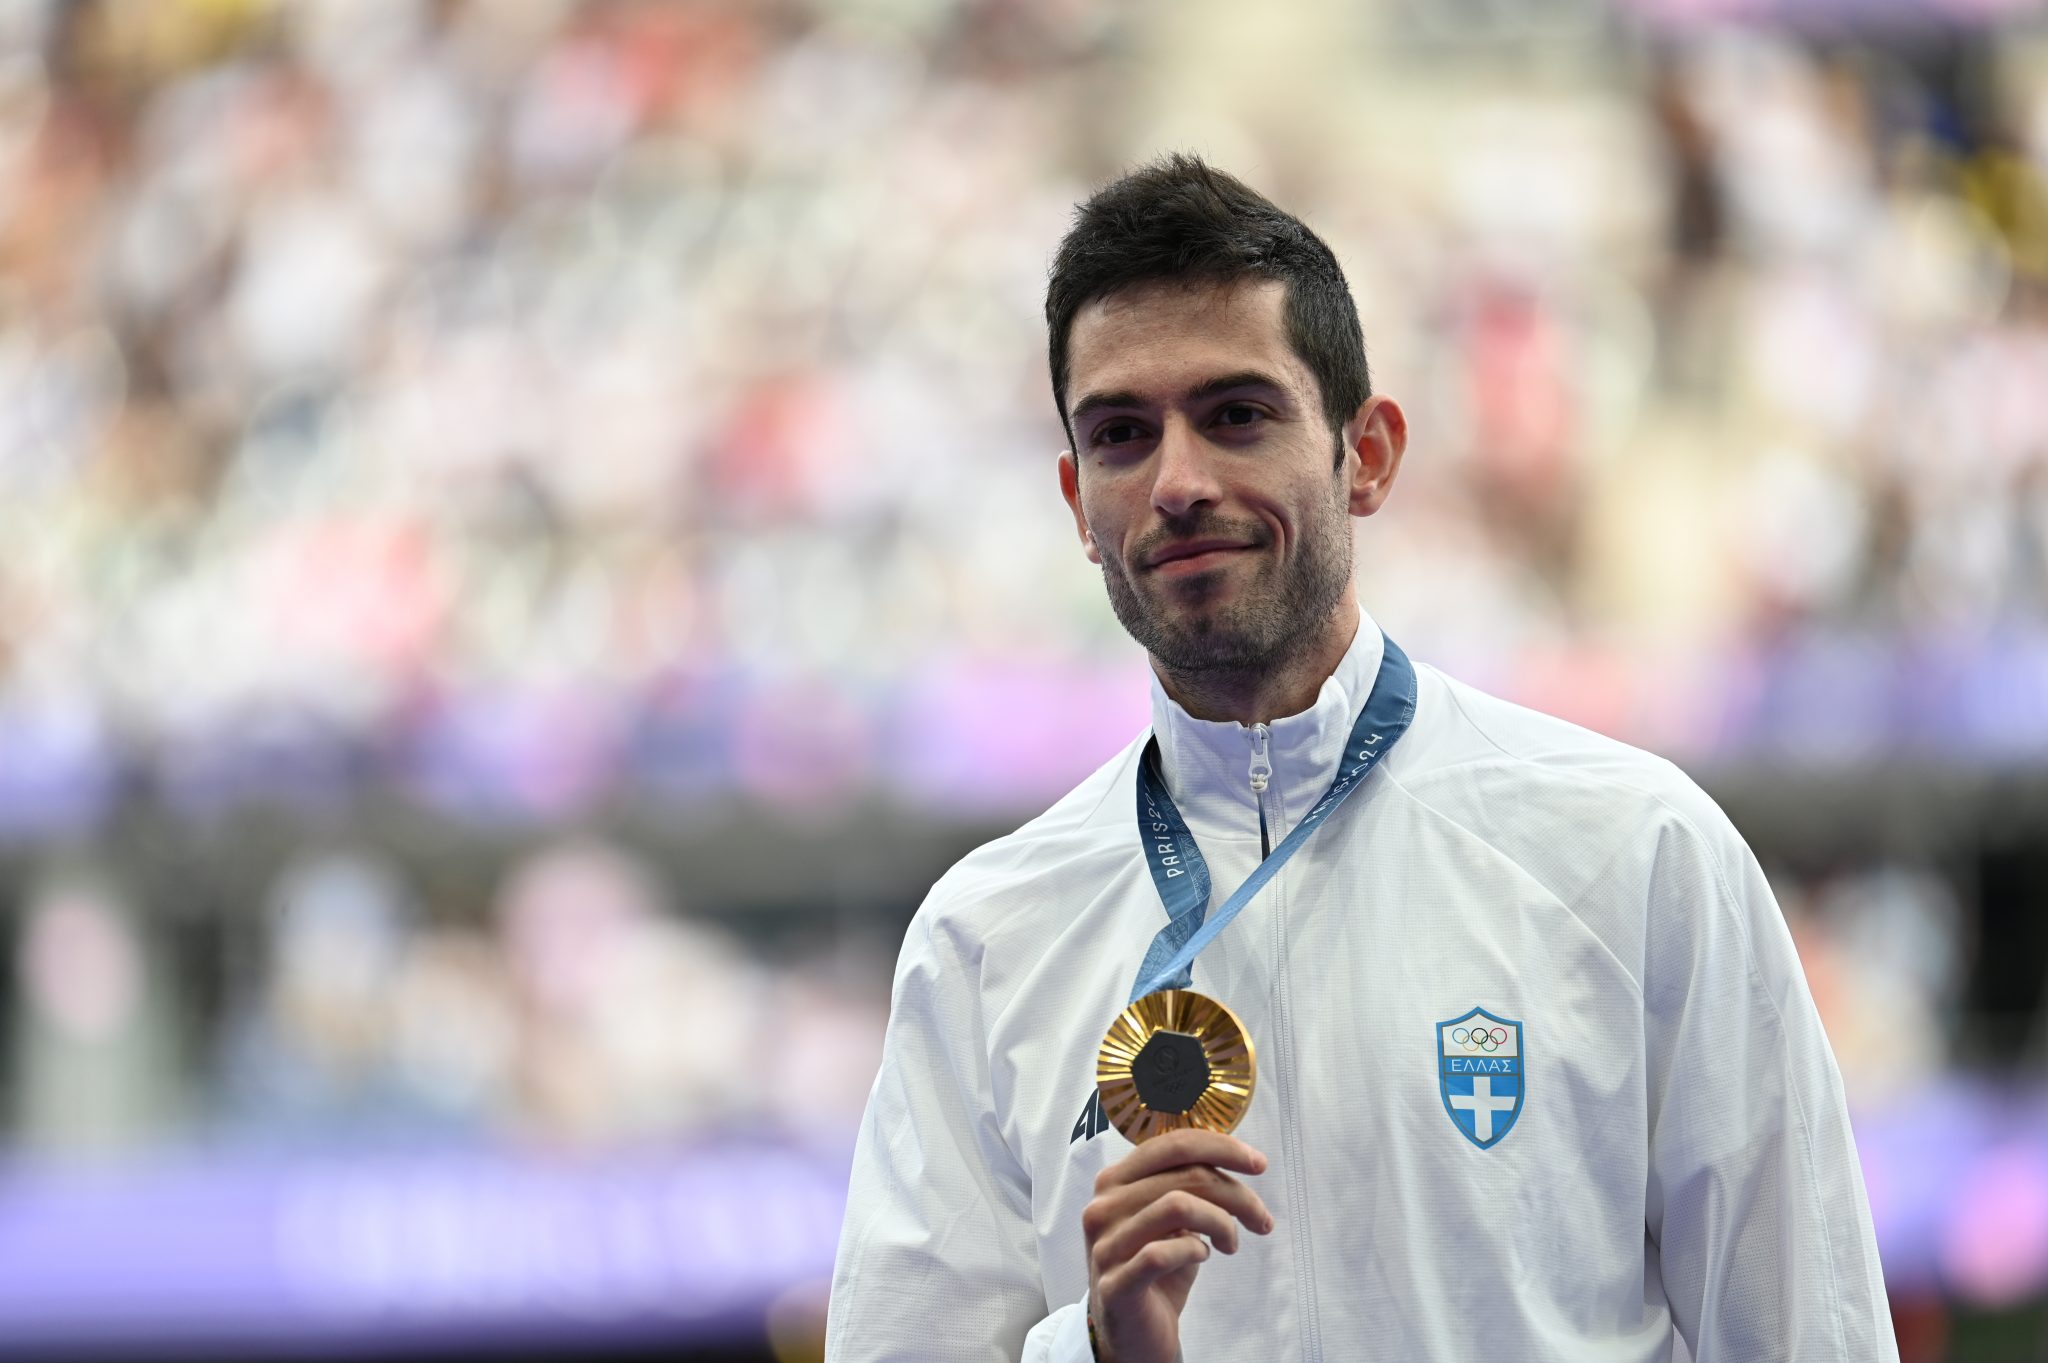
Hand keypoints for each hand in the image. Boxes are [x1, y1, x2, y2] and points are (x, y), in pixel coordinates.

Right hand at [1081, 1130, 1274, 1362]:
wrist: (1133, 1334)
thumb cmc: (1157, 1269)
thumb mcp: (1173, 1219)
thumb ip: (1190, 1185)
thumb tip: (1238, 1158)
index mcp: (1116, 1180)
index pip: (1172, 1144)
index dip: (1221, 1147)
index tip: (1258, 1163)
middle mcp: (1103, 1206)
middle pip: (1185, 1174)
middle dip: (1236, 1193)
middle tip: (1261, 1218)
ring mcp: (1106, 1245)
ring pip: (1178, 1205)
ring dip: (1221, 1222)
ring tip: (1231, 1243)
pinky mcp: (1115, 1284)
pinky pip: (1162, 1254)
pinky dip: (1194, 1251)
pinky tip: (1202, 1256)